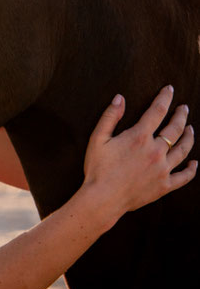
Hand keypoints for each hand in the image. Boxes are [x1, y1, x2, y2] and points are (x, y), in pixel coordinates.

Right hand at [83, 85, 196, 218]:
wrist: (103, 198)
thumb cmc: (97, 169)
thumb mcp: (97, 139)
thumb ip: (110, 117)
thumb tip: (120, 98)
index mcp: (139, 137)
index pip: (157, 111)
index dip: (164, 98)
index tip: (170, 90)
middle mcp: (155, 151)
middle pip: (175, 129)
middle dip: (181, 116)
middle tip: (184, 108)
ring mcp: (162, 169)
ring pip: (184, 150)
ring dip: (189, 137)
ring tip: (190, 129)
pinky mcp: (164, 186)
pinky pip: (184, 176)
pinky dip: (192, 169)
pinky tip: (195, 163)